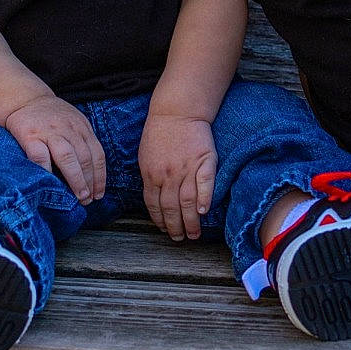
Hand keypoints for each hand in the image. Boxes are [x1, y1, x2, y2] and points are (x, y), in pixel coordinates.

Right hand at [5, 96, 105, 203]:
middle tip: (88, 199)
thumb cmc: (52, 116)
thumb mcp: (74, 122)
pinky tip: (51, 183)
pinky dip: (46, 170)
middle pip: (84, 157)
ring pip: (67, 157)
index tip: (99, 193)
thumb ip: (82, 141)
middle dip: (89, 181)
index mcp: (82, 127)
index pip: (97, 153)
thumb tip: (92, 173)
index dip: (100, 176)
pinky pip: (40, 155)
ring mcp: (49, 132)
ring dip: (75, 179)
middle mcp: (68, 129)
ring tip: (78, 195)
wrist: (25, 99)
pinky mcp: (30, 135)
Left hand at [139, 113, 216, 239]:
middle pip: (171, 208)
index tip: (164, 230)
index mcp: (151, 174)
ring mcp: (187, 168)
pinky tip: (204, 210)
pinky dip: (205, 197)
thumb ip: (150, 178)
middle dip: (175, 227)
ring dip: (190, 221)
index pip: (154, 205)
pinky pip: (205, 183)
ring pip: (187, 201)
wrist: (178, 111)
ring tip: (194, 234)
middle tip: (180, 238)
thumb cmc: (160, 132)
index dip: (159, 220)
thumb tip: (154, 198)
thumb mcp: (145, 156)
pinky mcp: (204, 160)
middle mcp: (168, 174)